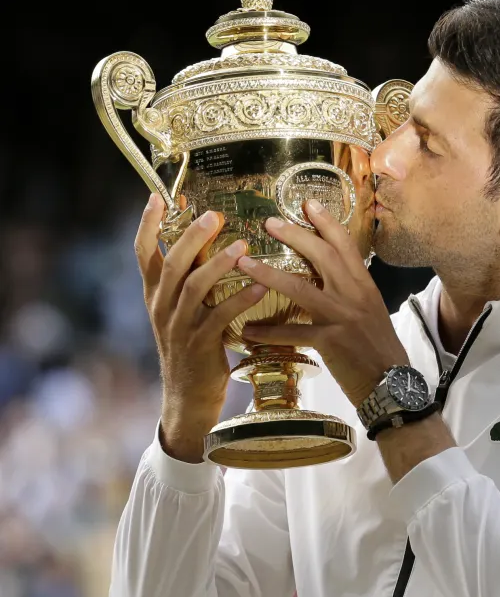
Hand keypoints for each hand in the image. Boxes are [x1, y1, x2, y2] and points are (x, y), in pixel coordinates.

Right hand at [135, 193, 266, 456]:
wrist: (187, 399)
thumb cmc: (191, 347)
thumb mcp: (180, 311)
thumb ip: (188, 279)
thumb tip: (206, 241)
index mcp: (154, 295)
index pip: (143, 253)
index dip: (148, 224)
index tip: (157, 197)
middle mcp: (161, 307)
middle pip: (171, 263)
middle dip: (192, 236)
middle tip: (214, 214)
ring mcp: (178, 327)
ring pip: (193, 288)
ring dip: (218, 264)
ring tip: (242, 246)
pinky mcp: (200, 346)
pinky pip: (220, 317)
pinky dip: (240, 300)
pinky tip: (260, 285)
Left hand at [238, 200, 408, 407]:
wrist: (394, 384)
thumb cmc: (381, 349)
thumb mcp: (372, 312)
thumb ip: (353, 292)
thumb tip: (335, 277)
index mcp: (364, 285)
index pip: (345, 245)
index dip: (326, 222)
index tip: (308, 204)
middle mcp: (354, 295)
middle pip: (322, 256)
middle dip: (295, 235)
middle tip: (270, 222)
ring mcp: (342, 317)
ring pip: (301, 288)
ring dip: (269, 274)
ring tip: (244, 263)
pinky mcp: (330, 342)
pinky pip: (293, 333)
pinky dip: (269, 332)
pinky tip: (248, 330)